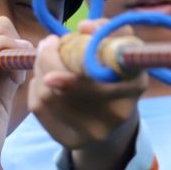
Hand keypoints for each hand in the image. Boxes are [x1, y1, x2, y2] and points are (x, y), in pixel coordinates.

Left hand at [29, 19, 148, 169]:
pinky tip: (44, 79)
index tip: (55, 44)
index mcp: (134, 86)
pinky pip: (39, 108)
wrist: (112, 116)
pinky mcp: (70, 141)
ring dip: (40, 69)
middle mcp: (116, 116)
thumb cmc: (115, 71)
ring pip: (48, 94)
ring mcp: (92, 133)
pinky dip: (36, 87)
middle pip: (65, 85)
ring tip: (46, 58)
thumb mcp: (121, 47)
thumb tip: (85, 28)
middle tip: (48, 43)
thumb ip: (108, 29)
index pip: (102, 73)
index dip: (75, 65)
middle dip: (47, 58)